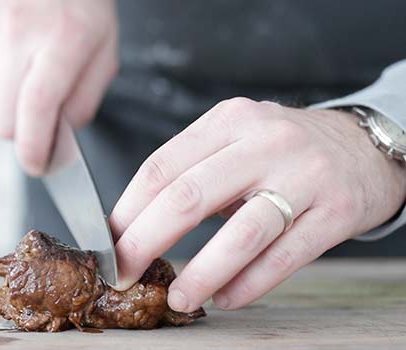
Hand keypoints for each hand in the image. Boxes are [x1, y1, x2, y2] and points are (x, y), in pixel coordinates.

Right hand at [0, 0, 118, 175]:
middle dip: (23, 135)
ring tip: (32, 74)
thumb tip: (57, 140)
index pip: (36, 107)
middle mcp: (18, 34)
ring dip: (12, 107)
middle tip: (41, 128)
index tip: (38, 166)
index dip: (34, 146)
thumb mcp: (104, 51)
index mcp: (63, 38)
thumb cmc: (81, 5)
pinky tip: (16, 58)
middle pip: (4, 120)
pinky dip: (0, 84)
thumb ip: (83, 101)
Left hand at [109, 97, 405, 310]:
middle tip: (124, 273)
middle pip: (190, 195)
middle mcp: (265, 141)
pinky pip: (283, 256)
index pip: (162, 166)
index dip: (128, 209)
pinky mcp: (335, 211)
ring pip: (241, 232)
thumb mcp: (236, 139)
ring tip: (179, 298)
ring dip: (202, 272)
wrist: (365, 146)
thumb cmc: (284, 150)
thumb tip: (135, 223)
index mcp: (229, 121)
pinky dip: (249, 283)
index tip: (109, 241)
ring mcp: (304, 175)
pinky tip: (226, 298)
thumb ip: (192, 171)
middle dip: (146, 240)